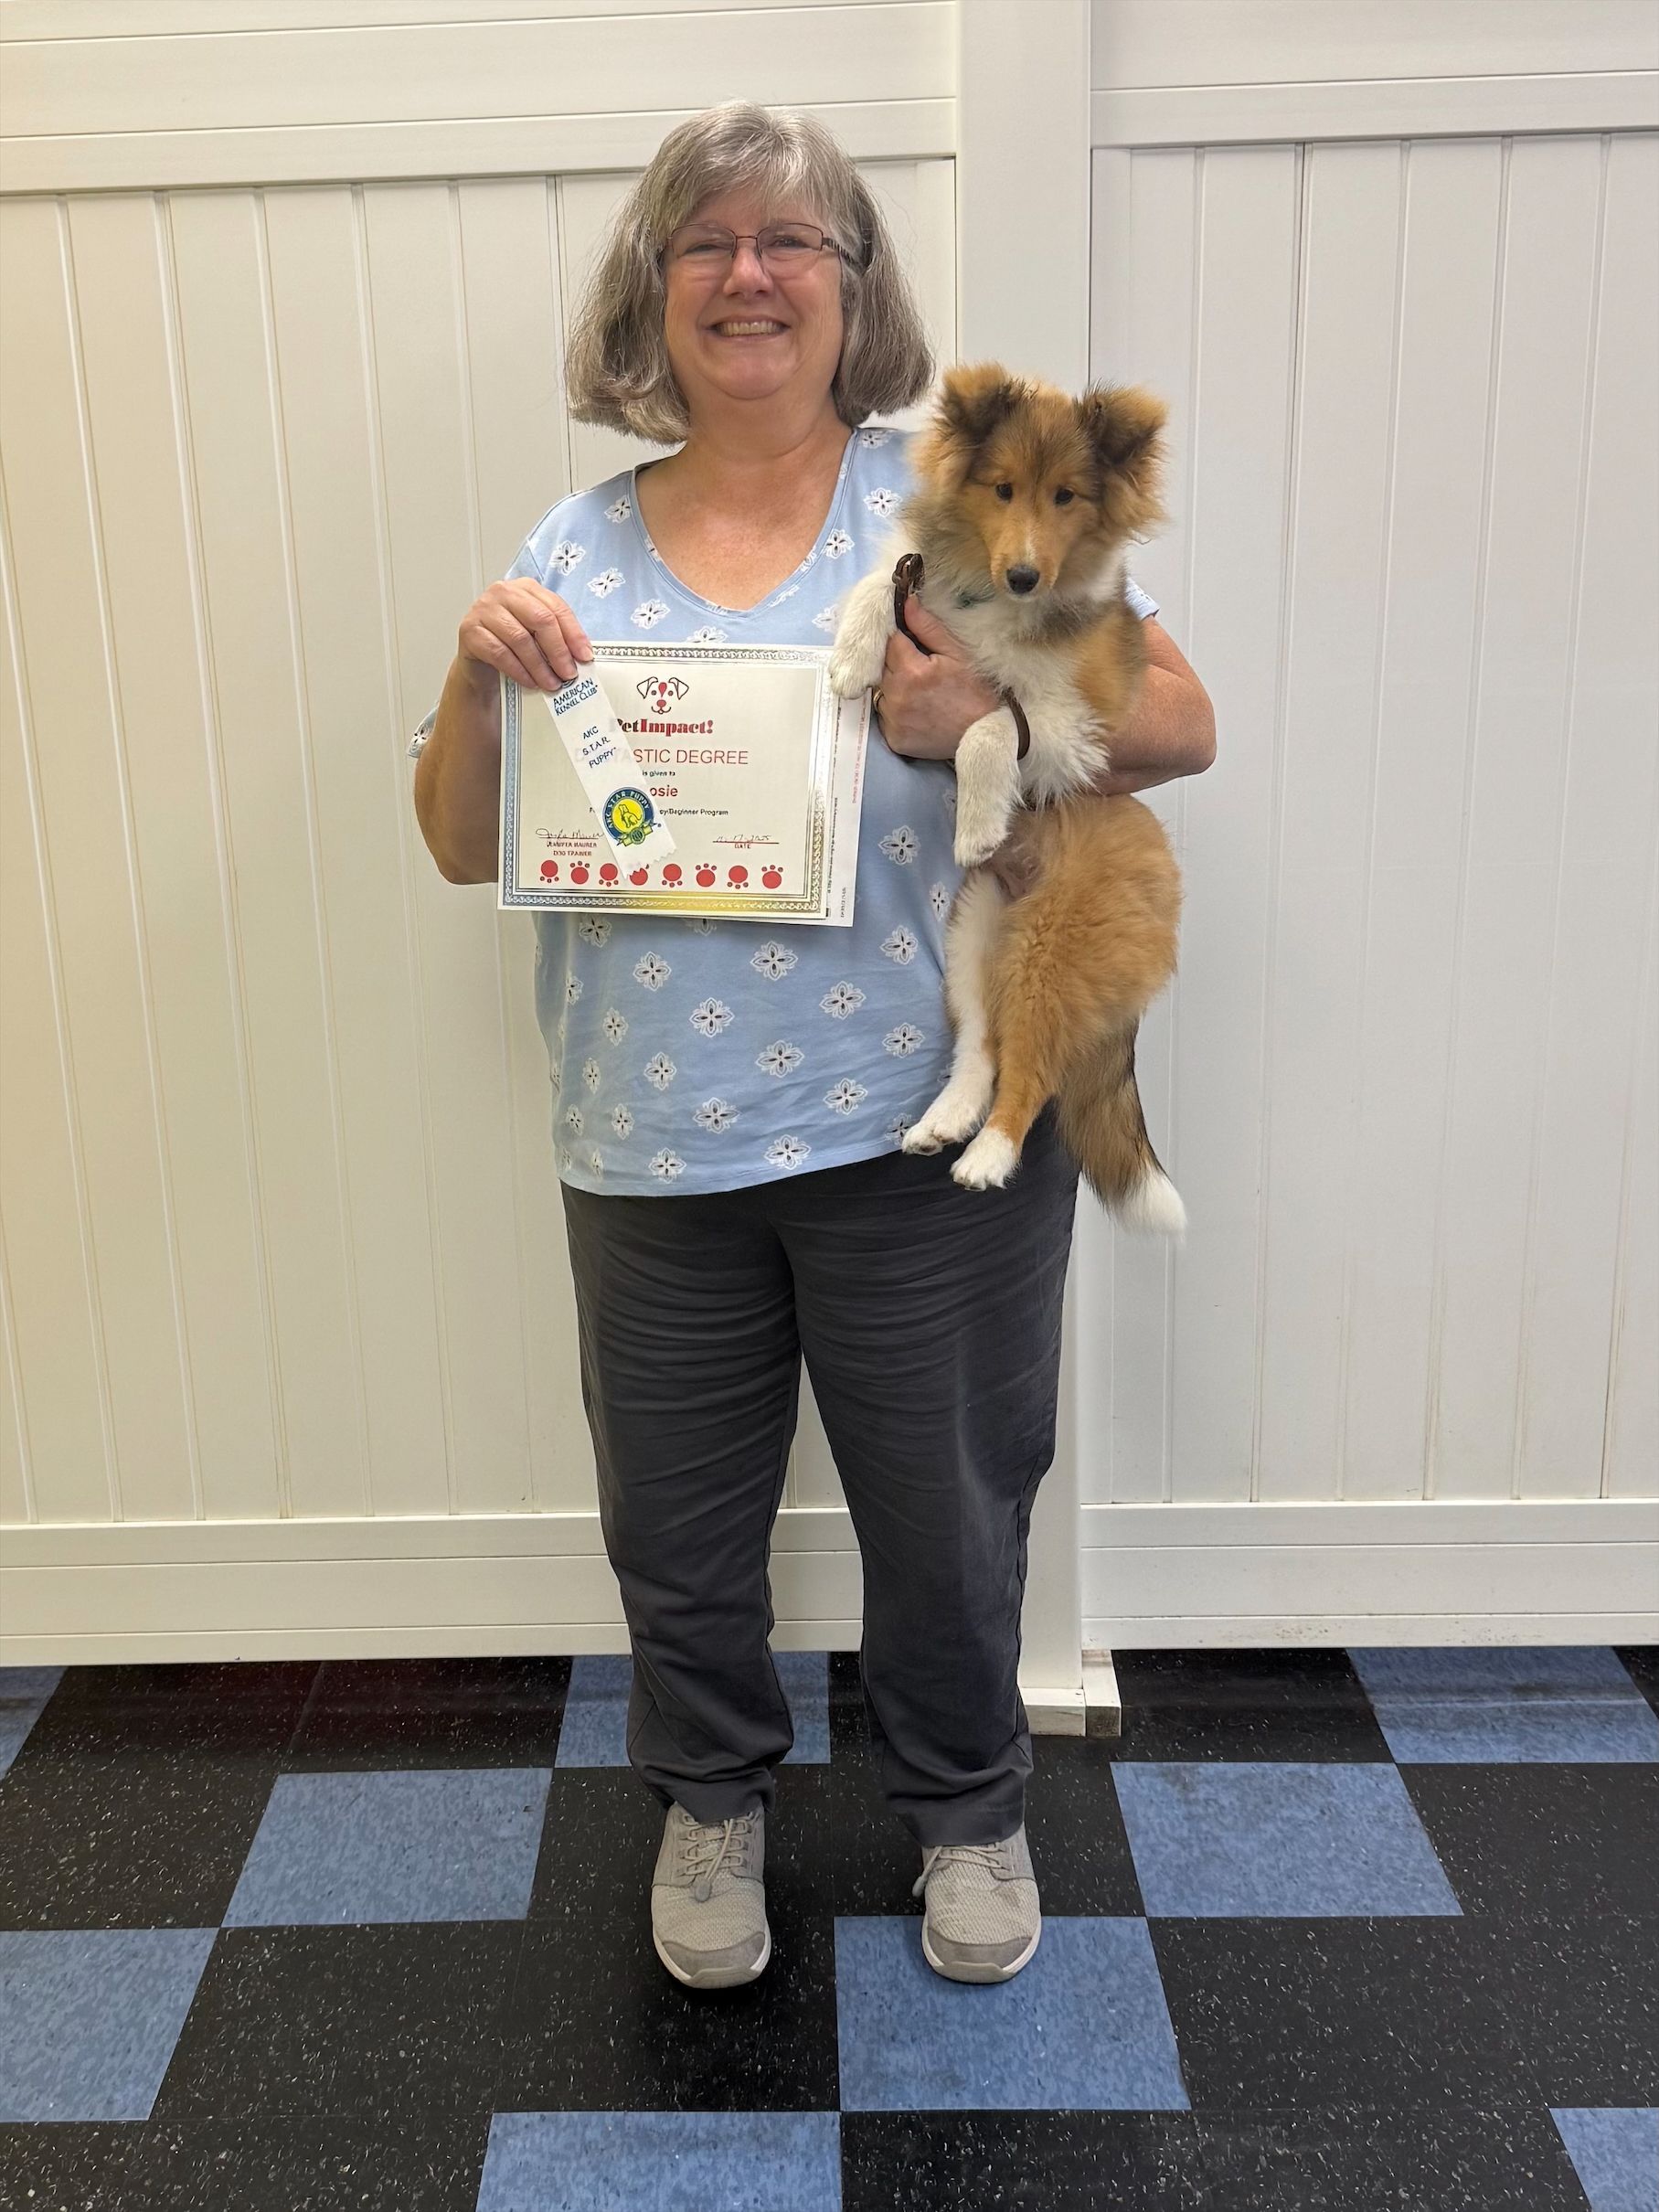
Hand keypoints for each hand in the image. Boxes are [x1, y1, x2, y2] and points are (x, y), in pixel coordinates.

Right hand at [459, 579, 591, 690]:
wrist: (479, 663)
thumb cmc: (512, 646)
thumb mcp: (537, 636)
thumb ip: (557, 637)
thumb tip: (582, 655)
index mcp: (525, 588)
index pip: (555, 608)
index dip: (573, 634)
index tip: (585, 657)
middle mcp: (503, 592)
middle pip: (539, 619)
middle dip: (558, 650)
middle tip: (568, 673)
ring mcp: (483, 609)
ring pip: (520, 638)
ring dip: (539, 666)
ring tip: (551, 683)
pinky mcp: (469, 631)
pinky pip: (500, 653)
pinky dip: (519, 671)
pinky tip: (530, 682)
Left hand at [873, 596, 999, 759]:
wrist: (985, 734)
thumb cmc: (976, 691)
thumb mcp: (957, 653)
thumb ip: (928, 627)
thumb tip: (907, 602)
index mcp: (911, 671)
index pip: (890, 642)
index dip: (903, 641)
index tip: (917, 647)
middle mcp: (897, 697)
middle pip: (882, 667)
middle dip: (898, 665)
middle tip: (923, 672)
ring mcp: (894, 721)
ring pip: (881, 692)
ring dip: (894, 689)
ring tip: (921, 693)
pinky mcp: (894, 739)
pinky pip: (885, 717)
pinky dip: (896, 712)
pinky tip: (917, 711)